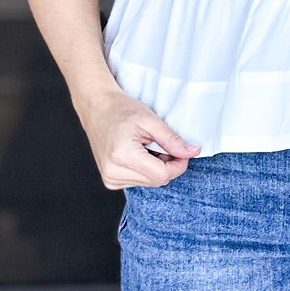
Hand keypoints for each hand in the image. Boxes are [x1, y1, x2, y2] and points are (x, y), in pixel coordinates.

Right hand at [79, 89, 197, 187]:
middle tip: (160, 143)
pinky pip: (139, 181)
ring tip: (146, 146)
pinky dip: (145, 169)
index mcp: (123, 156)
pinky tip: (138, 154)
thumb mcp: (151, 120)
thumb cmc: (121, 109)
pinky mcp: (110, 180)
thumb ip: (172, 140)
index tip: (182, 151)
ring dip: (155, 167)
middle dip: (166, 164)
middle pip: (157, 180)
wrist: (96, 107)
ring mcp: (110, 178)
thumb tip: (192, 152)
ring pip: (149, 182)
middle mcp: (113, 172)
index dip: (178, 165)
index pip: (162, 175)